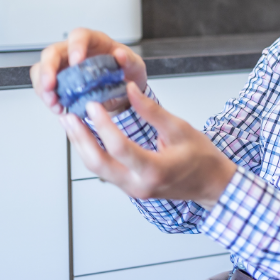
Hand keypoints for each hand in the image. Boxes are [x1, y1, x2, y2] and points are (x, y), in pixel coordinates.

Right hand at [29, 27, 146, 114]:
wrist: (124, 90)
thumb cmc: (126, 71)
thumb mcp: (134, 65)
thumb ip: (128, 60)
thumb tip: (121, 55)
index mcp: (94, 41)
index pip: (79, 36)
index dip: (75, 46)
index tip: (76, 61)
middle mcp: (75, 51)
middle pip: (52, 52)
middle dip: (48, 69)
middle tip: (51, 85)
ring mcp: (64, 66)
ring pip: (42, 70)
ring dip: (43, 87)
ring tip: (54, 102)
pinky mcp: (59, 82)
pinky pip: (44, 87)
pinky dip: (48, 98)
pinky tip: (58, 107)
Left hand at [61, 82, 236, 208]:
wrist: (211, 184)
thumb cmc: (201, 158)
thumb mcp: (180, 129)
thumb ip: (152, 111)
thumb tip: (130, 89)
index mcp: (154, 169)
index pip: (119, 147)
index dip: (103, 125)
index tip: (92, 105)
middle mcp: (139, 184)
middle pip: (98, 163)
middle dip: (80, 138)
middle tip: (68, 116)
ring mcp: (132, 189)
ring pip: (97, 169)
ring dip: (82, 145)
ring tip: (71, 123)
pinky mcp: (130, 187)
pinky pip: (105, 171)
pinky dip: (93, 152)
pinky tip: (86, 136)